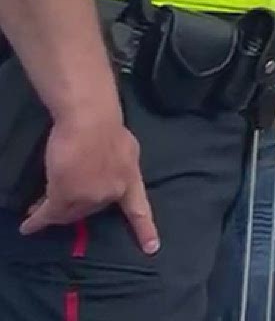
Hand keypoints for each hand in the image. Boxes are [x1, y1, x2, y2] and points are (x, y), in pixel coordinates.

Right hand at [19, 110, 157, 253]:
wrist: (90, 119)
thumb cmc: (105, 126)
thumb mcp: (122, 149)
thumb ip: (115, 168)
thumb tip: (99, 176)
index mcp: (131, 177)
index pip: (139, 208)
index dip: (145, 230)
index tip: (152, 249)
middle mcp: (114, 190)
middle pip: (91, 208)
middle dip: (73, 208)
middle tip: (55, 207)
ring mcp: (91, 195)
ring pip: (70, 210)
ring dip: (54, 212)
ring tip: (38, 213)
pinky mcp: (66, 194)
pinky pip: (50, 213)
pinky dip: (38, 220)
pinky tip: (29, 226)